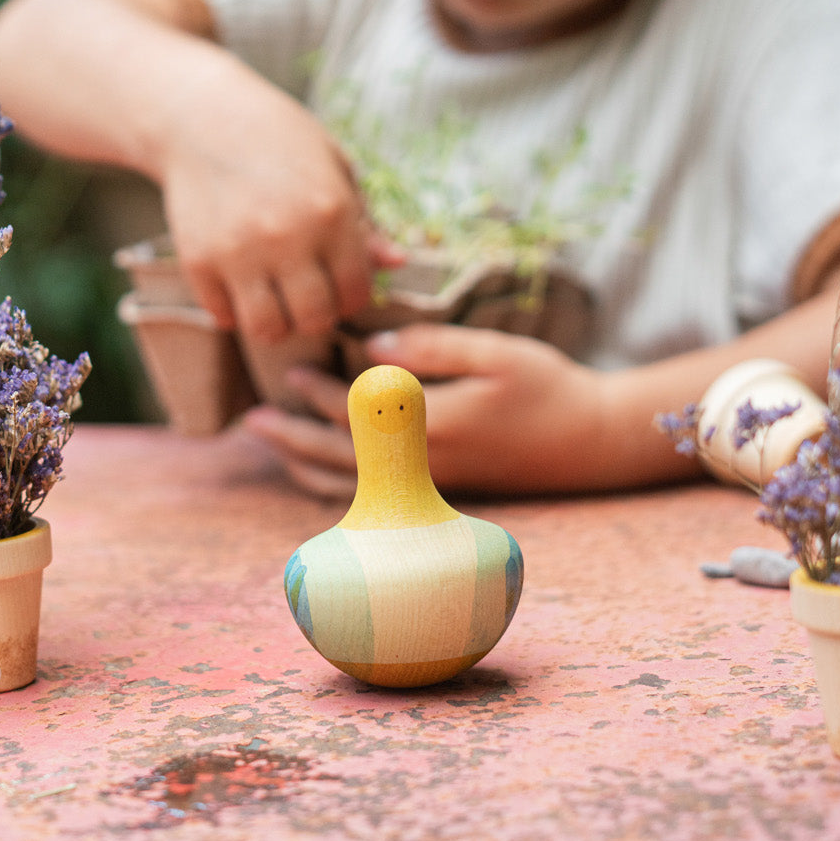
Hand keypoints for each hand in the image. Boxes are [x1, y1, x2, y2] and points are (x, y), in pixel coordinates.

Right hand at [157, 70, 403, 341]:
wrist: (201, 116)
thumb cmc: (281, 142)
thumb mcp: (334, 169)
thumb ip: (364, 224)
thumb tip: (398, 263)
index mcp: (331, 212)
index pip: (355, 292)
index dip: (352, 297)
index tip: (339, 286)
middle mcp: (287, 236)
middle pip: (314, 319)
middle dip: (317, 316)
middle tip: (308, 296)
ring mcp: (238, 251)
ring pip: (268, 329)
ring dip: (276, 322)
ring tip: (275, 299)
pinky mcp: (197, 260)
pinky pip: (224, 316)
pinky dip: (234, 310)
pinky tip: (239, 283)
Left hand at [242, 323, 613, 496]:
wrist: (589, 442)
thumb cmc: (548, 389)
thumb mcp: (498, 353)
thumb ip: (433, 346)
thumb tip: (371, 344)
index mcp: (434, 426)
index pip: (356, 411)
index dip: (318, 389)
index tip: (291, 367)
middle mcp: (424, 466)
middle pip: (339, 456)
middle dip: (292, 436)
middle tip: (250, 419)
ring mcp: (431, 486)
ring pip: (351, 485)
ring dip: (306, 464)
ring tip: (273, 445)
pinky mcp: (439, 492)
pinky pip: (372, 496)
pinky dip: (337, 484)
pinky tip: (321, 467)